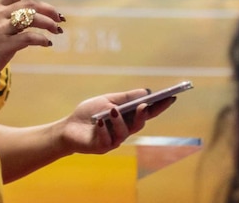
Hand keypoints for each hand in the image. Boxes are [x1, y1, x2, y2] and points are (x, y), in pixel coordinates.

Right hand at [0, 0, 64, 83]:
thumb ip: (9, 20)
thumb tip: (33, 19)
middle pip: (30, 4)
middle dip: (49, 9)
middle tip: (61, 18)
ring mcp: (0, 30)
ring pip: (32, 18)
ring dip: (49, 24)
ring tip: (57, 31)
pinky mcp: (3, 45)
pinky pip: (28, 37)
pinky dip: (42, 39)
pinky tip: (47, 43)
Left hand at [58, 89, 176, 154]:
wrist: (68, 128)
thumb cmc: (89, 113)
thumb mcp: (107, 100)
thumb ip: (125, 98)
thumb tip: (146, 92)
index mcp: (127, 118)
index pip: (147, 113)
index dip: (160, 107)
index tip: (171, 97)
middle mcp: (124, 131)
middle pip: (139, 124)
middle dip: (142, 115)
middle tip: (144, 106)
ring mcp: (114, 141)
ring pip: (124, 133)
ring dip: (119, 121)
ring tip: (113, 111)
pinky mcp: (101, 147)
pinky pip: (106, 139)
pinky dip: (102, 129)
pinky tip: (98, 122)